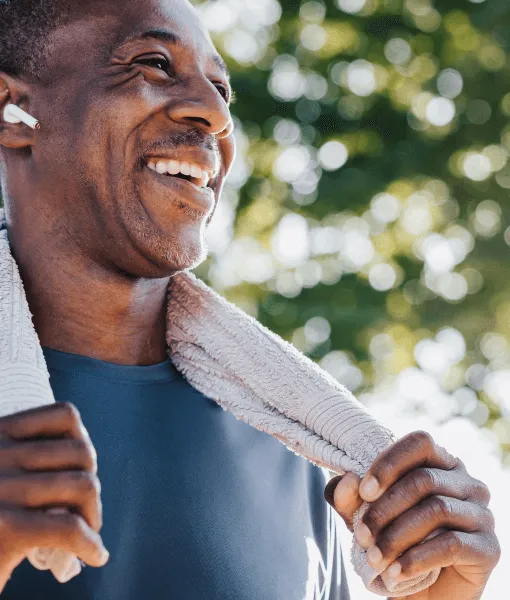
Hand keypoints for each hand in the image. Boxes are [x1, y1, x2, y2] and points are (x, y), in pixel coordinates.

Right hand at [0, 403, 108, 593]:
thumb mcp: (2, 473)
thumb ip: (25, 455)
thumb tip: (85, 454)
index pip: (64, 415)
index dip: (82, 442)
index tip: (79, 469)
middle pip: (80, 451)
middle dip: (90, 482)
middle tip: (83, 510)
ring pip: (83, 485)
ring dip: (93, 512)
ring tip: (88, 532)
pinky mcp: (2, 528)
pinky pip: (70, 528)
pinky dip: (90, 543)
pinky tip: (94, 555)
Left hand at [324, 431, 500, 599]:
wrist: (423, 593)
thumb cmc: (393, 541)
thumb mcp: (363, 516)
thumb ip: (349, 496)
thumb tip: (348, 480)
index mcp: (440, 463)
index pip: (420, 443)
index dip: (390, 463)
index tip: (364, 491)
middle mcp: (467, 483)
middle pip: (423, 480)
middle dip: (385, 509)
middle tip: (362, 536)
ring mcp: (482, 514)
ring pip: (436, 510)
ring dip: (397, 536)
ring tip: (374, 557)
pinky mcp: (489, 548)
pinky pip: (451, 545)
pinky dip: (416, 558)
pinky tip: (395, 572)